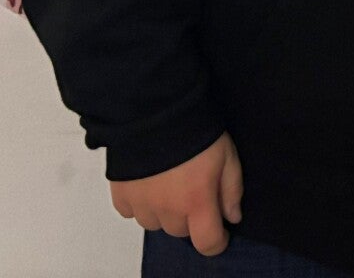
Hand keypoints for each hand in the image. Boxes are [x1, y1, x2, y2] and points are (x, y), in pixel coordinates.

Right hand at [110, 133, 242, 256]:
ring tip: (169, 181)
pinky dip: (141, 203)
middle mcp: (167, 210)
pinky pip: (132, 212)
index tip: (220, 230)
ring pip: (156, 224)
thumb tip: (232, 217)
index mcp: (196, 202)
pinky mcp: (120, 195)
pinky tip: (149, 181)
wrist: (155, 109)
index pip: (208, 243)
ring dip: (164, 212)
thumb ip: (232, 190)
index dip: (218, 241)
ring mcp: (141, 205)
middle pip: (181, 232)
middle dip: (191, 217)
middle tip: (194, 189)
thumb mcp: (227, 156)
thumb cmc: (196, 130)